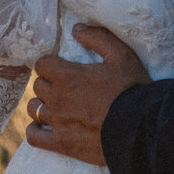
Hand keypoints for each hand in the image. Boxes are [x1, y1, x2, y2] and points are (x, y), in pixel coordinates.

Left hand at [26, 24, 148, 163]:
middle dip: (48, 83)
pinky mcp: (61, 143)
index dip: (51, 64)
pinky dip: (36, 131)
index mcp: (68, 76)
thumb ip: (98, 38)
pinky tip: (45, 128)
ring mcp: (57, 122)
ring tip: (56, 107)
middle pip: (38, 86)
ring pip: (33, 109)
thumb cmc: (131, 89)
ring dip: (42, 105)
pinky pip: (33, 137)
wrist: (140, 128)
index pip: (41, 64)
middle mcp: (57, 98)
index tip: (61, 68)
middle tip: (64, 87)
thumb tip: (76, 29)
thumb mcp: (121, 55)